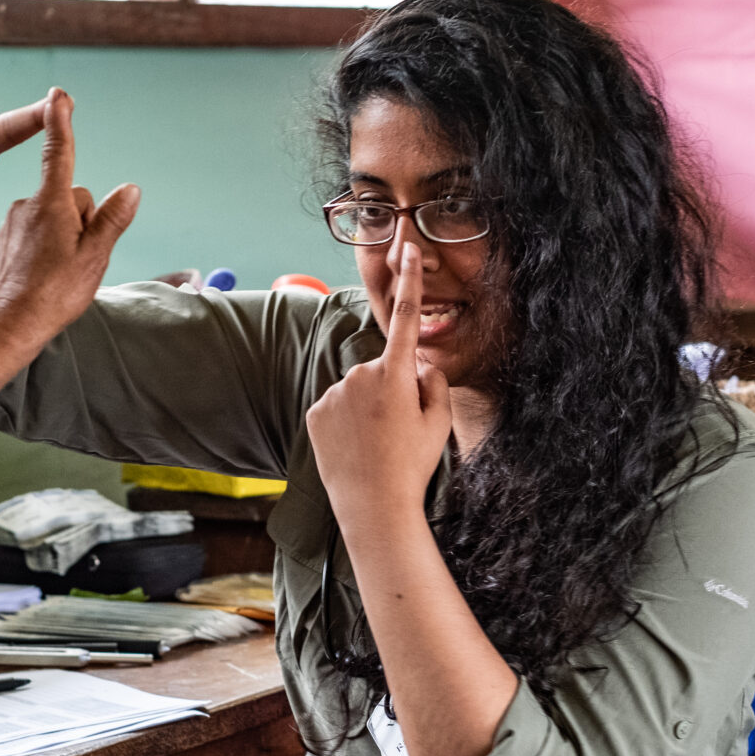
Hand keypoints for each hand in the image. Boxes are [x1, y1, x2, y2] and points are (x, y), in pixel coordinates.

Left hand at [0, 89, 139, 348]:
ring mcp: (18, 221)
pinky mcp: (12, 237)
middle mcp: (30, 205)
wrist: (10, 324)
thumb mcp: (94, 257)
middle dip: (84, 217)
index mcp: (52, 204)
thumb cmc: (54, 293)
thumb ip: (112, 220)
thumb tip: (129, 189)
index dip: (62, 122)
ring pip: (57, 214)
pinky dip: (50, 244)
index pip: (60, 153)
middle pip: (72, 196)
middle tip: (80, 257)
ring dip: (68, 233)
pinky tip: (48, 272)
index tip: (59, 95)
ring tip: (62, 269)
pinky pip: (41, 229)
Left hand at [306, 243, 452, 525]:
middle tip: (399, 430)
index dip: (408, 280)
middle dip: (391, 389)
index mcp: (395, 374)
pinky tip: (355, 448)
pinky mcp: (315, 412)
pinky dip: (345, 422)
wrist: (374, 507)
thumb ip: (433, 383)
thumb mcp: (438, 424)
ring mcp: (334, 393)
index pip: (406, 317)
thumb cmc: (412, 466)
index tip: (406, 248)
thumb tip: (420, 367)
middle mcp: (360, 375)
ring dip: (367, 408)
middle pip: (382, 370)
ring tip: (376, 445)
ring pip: (357, 390)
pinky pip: (336, 407)